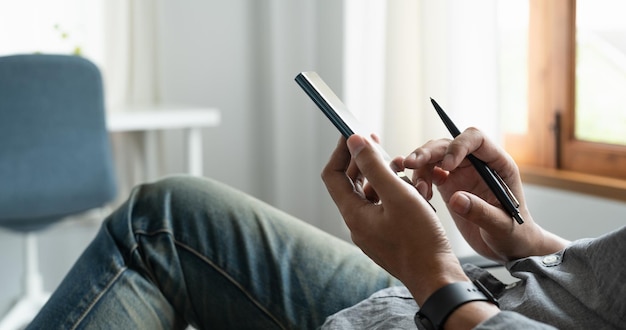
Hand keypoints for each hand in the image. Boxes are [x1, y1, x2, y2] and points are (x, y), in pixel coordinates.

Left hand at [322, 135, 467, 304]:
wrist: (437, 277)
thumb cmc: (420, 239)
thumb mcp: (398, 195)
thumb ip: (374, 166)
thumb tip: (353, 141)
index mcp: (353, 214)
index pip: (333, 175)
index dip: (341, 152)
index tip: (353, 134)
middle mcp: (358, 223)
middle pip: (352, 183)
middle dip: (366, 162)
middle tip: (379, 142)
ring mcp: (372, 232)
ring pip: (372, 194)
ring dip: (386, 178)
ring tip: (405, 169)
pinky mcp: (387, 236)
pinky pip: (385, 208)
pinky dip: (397, 195)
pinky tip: (416, 191)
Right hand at [403, 127, 568, 261]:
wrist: (507, 246)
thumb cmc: (513, 234)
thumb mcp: (502, 226)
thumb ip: (481, 212)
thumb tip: (456, 199)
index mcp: (497, 164)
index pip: (476, 139)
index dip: (458, 146)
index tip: (446, 166)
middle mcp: (477, 163)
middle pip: (449, 144)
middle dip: (428, 152)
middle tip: (411, 164)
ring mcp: (461, 172)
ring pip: (435, 156)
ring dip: (421, 167)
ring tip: (418, 190)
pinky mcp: (448, 184)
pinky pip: (429, 172)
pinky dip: (419, 179)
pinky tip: (419, 194)